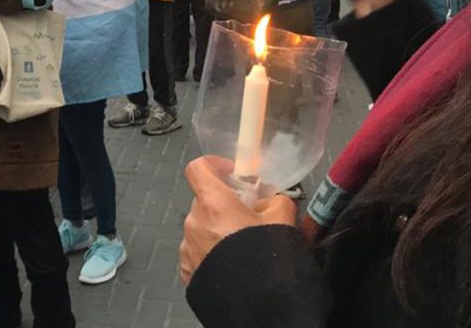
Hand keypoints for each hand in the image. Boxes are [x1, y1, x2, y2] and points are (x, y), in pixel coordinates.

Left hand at [178, 157, 296, 285]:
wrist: (258, 304)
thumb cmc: (267, 256)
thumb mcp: (284, 219)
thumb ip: (275, 200)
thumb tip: (267, 200)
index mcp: (213, 203)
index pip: (197, 168)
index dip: (214, 165)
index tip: (233, 174)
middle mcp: (193, 222)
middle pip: (204, 201)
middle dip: (224, 205)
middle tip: (249, 219)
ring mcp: (187, 247)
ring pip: (201, 228)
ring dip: (217, 231)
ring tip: (242, 248)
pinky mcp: (187, 271)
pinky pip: (198, 252)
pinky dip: (212, 253)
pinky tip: (232, 265)